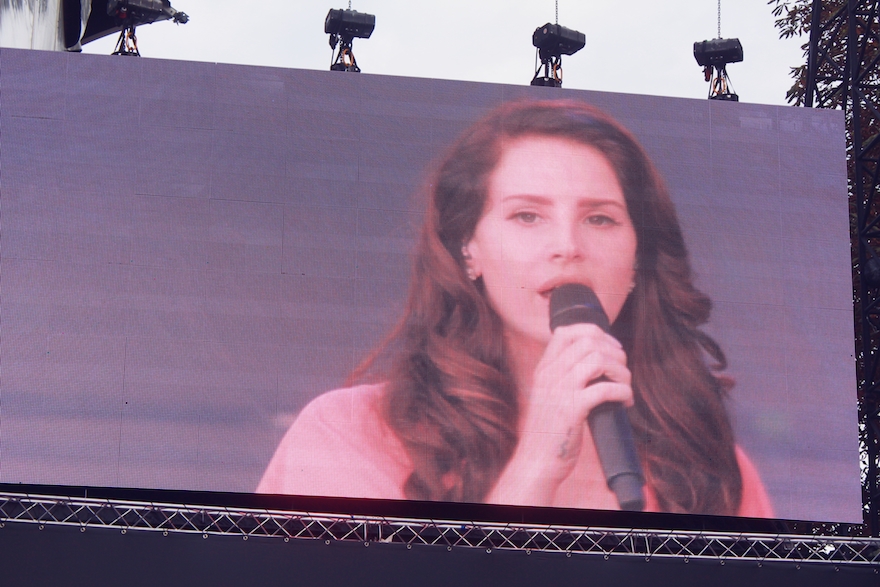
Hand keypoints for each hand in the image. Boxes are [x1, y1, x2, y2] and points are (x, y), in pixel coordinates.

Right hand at [487, 323, 633, 505]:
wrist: (536, 462)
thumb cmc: (549, 432)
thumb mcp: (548, 396)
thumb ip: (562, 377)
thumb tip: (595, 362)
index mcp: (544, 369)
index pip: (566, 331)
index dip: (595, 333)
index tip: (610, 349)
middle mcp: (549, 374)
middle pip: (588, 341)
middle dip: (614, 351)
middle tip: (622, 371)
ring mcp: (559, 391)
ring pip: (598, 359)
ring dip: (621, 370)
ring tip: (625, 386)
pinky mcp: (572, 410)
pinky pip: (605, 388)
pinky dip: (623, 392)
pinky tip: (625, 402)